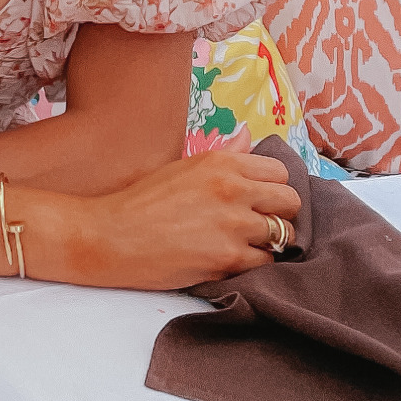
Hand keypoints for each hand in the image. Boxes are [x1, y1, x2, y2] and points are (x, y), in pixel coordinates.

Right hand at [86, 150, 302, 290]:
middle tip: (257, 225)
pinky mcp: (228, 258)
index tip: (258, 201)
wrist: (110, 235)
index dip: (272, 189)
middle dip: (279, 215)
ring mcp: (233, 224)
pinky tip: (228, 260)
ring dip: (267, 243)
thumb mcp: (183, 167)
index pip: (280, 172)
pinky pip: (265, 263)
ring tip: (242, 244)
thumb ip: (223, 155)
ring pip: (283, 235)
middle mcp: (232, 188)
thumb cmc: (141, 201)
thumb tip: (248, 136)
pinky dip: (251, 264)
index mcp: (221, 162)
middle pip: (290, 202)